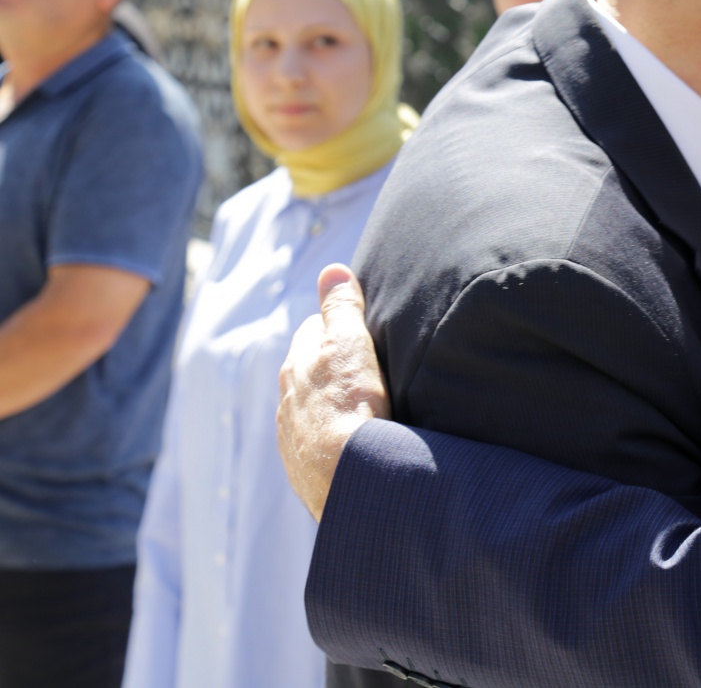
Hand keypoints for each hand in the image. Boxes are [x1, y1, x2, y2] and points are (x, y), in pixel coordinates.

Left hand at [277, 264, 390, 521]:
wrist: (349, 479)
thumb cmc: (350, 405)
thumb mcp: (349, 344)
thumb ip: (341, 307)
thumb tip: (332, 270)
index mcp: (297, 365)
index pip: (313, 330)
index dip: (337, 326)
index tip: (361, 330)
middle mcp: (287, 400)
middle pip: (309, 370)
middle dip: (329, 365)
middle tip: (365, 366)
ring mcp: (294, 437)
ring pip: (311, 409)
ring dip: (331, 404)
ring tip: (363, 407)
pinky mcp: (305, 471)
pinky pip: (318, 444)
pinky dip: (333, 437)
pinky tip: (355, 442)